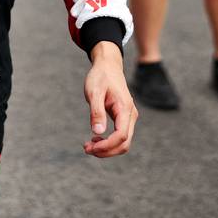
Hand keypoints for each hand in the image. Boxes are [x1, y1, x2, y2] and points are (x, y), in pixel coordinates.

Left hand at [82, 42, 137, 158]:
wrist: (108, 66)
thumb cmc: (100, 77)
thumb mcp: (94, 92)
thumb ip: (97, 112)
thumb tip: (98, 132)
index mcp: (125, 108)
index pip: (121, 136)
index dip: (106, 146)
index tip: (90, 146)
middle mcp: (131, 115)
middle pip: (124, 144)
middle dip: (106, 151)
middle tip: (86, 149)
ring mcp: (129, 117)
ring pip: (123, 143)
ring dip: (107, 149)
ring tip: (88, 145)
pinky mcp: (124, 118)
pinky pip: (120, 137)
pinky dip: (108, 143)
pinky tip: (95, 139)